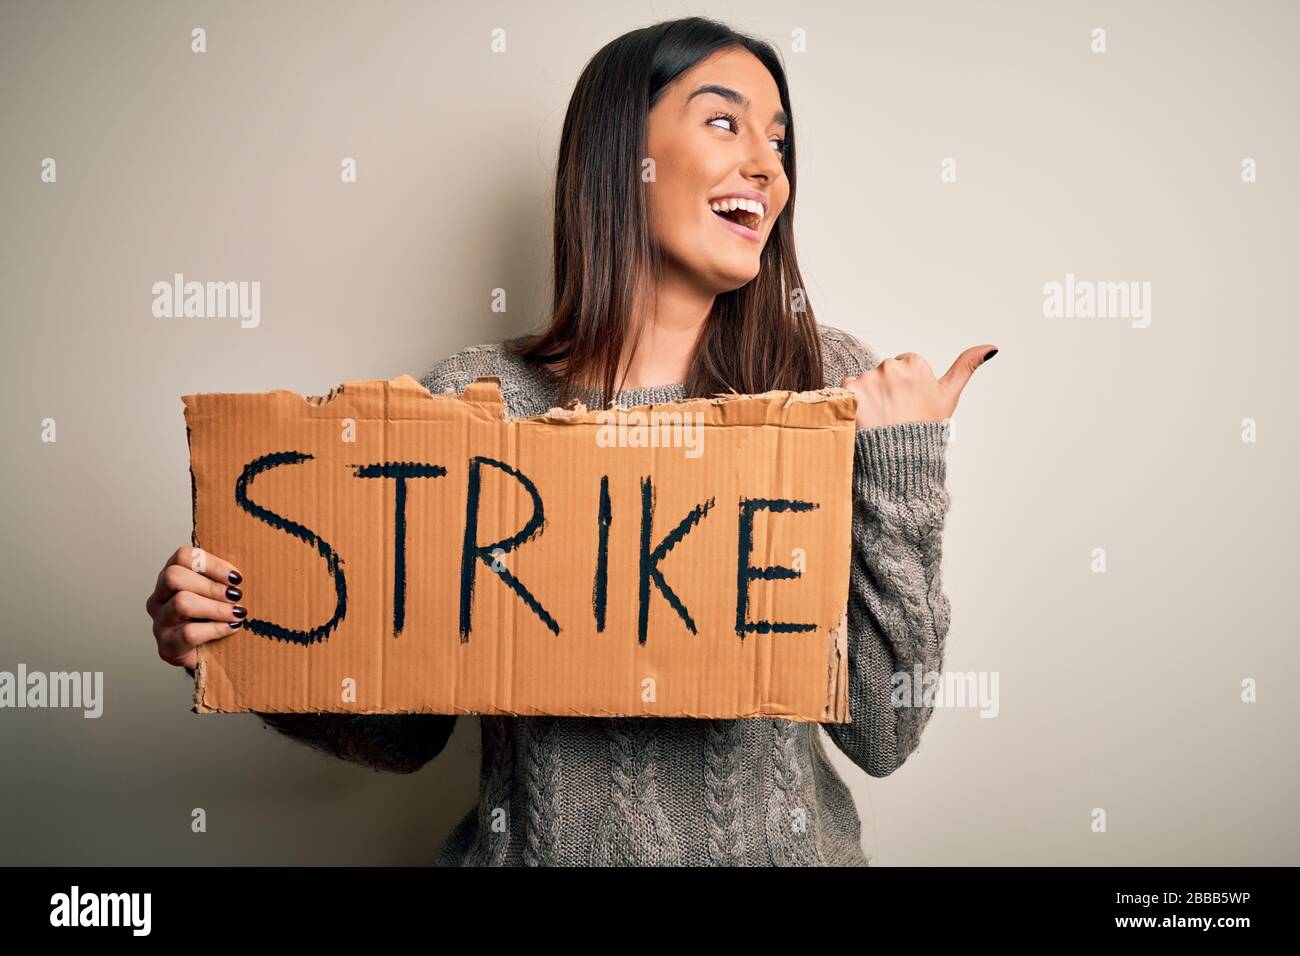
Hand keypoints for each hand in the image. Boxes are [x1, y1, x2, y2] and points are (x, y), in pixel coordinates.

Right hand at [146, 546, 246, 670]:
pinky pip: (189, 633)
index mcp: (171, 578)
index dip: (211, 563)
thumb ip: (225, 579)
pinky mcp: (167, 646)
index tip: (236, 577)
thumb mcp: (218, 593)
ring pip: (181, 603)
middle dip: (212, 586)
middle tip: (236, 596)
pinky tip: (231, 627)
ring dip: (216, 607)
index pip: (183, 556)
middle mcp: (159, 597)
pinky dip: (216, 628)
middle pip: (174, 576)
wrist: (207, 655)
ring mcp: (160, 622)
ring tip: (237, 613)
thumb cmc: (214, 618)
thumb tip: (251, 566)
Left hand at [842, 345, 996, 428]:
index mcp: (915, 364)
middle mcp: (890, 367)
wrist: (901, 459)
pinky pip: (844, 392)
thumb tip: (991, 347)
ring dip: (868, 397)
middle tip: (894, 415)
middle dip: (886, 390)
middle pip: (883, 373)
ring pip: (864, 382)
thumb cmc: (926, 429)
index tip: (909, 404)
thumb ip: (966, 367)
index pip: (904, 365)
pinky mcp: (848, 392)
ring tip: (879, 419)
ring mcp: (868, 379)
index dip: (906, 386)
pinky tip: (863, 419)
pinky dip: (851, 404)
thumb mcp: (949, 396)